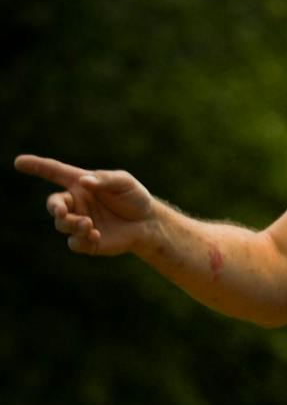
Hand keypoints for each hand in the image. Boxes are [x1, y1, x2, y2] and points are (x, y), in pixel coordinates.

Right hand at [15, 155, 156, 255]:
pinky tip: (96, 235)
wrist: (149, 223)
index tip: (19, 162)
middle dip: (54, 208)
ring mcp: (80, 222)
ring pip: (62, 225)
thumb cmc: (135, 198)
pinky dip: (81, 239)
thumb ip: (104, 180)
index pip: (53, 172)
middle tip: (62, 211)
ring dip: (71, 224)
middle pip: (54, 204)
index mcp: (79, 183)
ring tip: (88, 224)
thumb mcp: (124, 182)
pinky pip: (75, 243)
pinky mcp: (88, 241)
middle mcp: (76, 203)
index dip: (36, 166)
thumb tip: (85, 182)